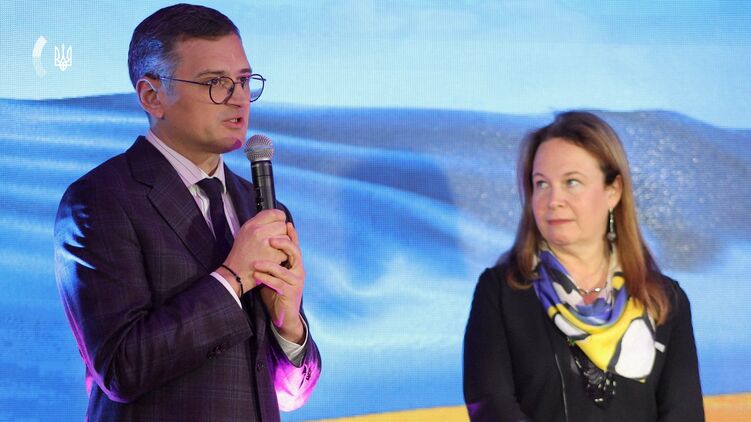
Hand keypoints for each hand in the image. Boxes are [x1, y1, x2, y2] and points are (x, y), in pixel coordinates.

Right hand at [220, 209, 288, 293]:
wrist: (235, 273)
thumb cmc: (241, 254)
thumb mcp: (245, 233)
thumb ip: (259, 223)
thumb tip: (277, 217)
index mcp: (252, 224)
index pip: (275, 213)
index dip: (280, 219)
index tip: (279, 224)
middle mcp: (258, 231)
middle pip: (283, 225)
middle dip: (282, 233)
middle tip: (275, 242)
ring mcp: (266, 244)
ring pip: (286, 238)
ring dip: (283, 246)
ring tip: (273, 251)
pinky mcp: (272, 255)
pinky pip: (286, 252)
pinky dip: (282, 256)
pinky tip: (273, 259)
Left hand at [254, 222, 305, 343]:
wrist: (283, 315)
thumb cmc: (277, 291)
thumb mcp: (275, 273)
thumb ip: (273, 260)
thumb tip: (263, 242)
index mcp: (295, 264)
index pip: (295, 246)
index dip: (292, 234)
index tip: (286, 223)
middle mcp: (299, 271)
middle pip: (295, 253)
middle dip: (283, 244)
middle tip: (270, 240)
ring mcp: (296, 282)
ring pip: (283, 270)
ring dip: (268, 265)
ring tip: (255, 264)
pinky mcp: (290, 292)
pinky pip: (277, 283)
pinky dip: (266, 279)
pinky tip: (256, 275)